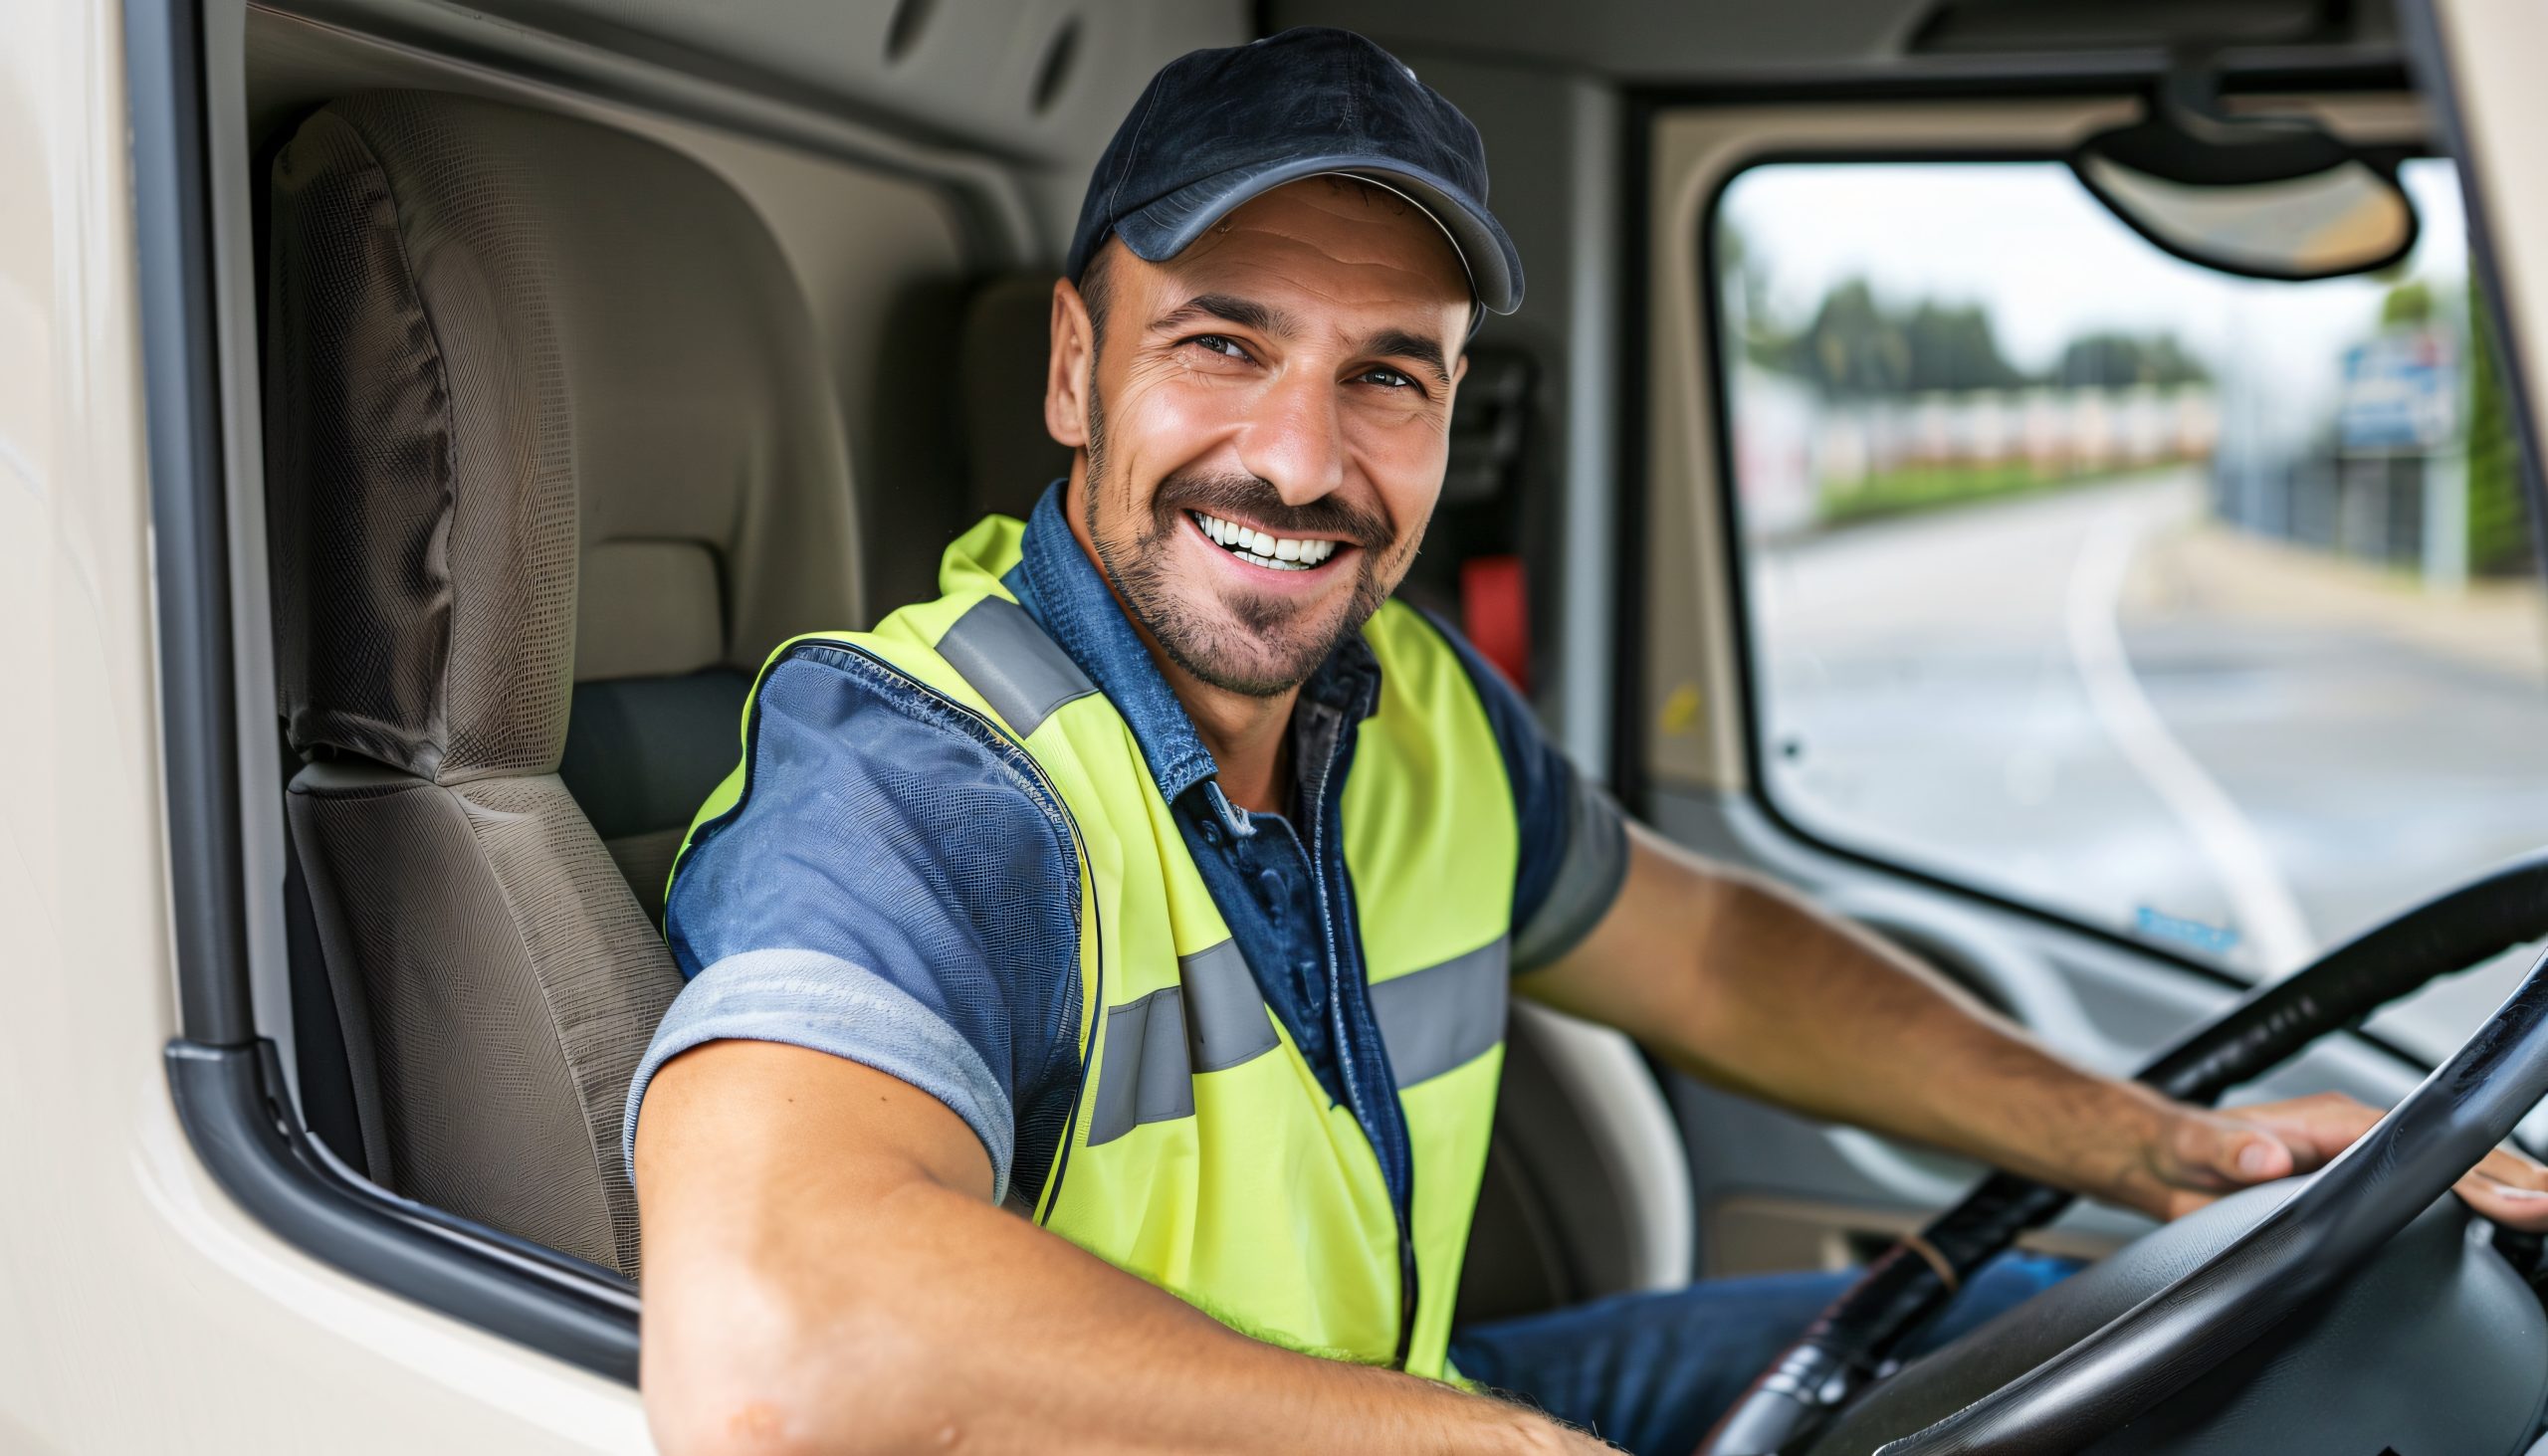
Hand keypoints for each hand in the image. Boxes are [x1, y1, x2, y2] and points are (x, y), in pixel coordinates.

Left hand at [2136, 1090, 2547, 1230]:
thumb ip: (2226, 1147)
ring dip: (2500, 1191)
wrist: (2156, 1158)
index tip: (2510, 1194)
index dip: (2467, 1167)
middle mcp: (2352, 1135)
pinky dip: (2471, 1207)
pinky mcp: (2351, 1190)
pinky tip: (2502, 1226)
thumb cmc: (2176, 1147)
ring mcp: (2358, 1163)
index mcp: (2328, 1120)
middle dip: (2509, 1179)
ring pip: (2448, 1172)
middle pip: (2449, 1153)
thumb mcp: (2192, 1147)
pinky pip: (2426, 1194)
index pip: (2418, 1138)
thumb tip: (2266, 1155)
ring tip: (2545, 1216)